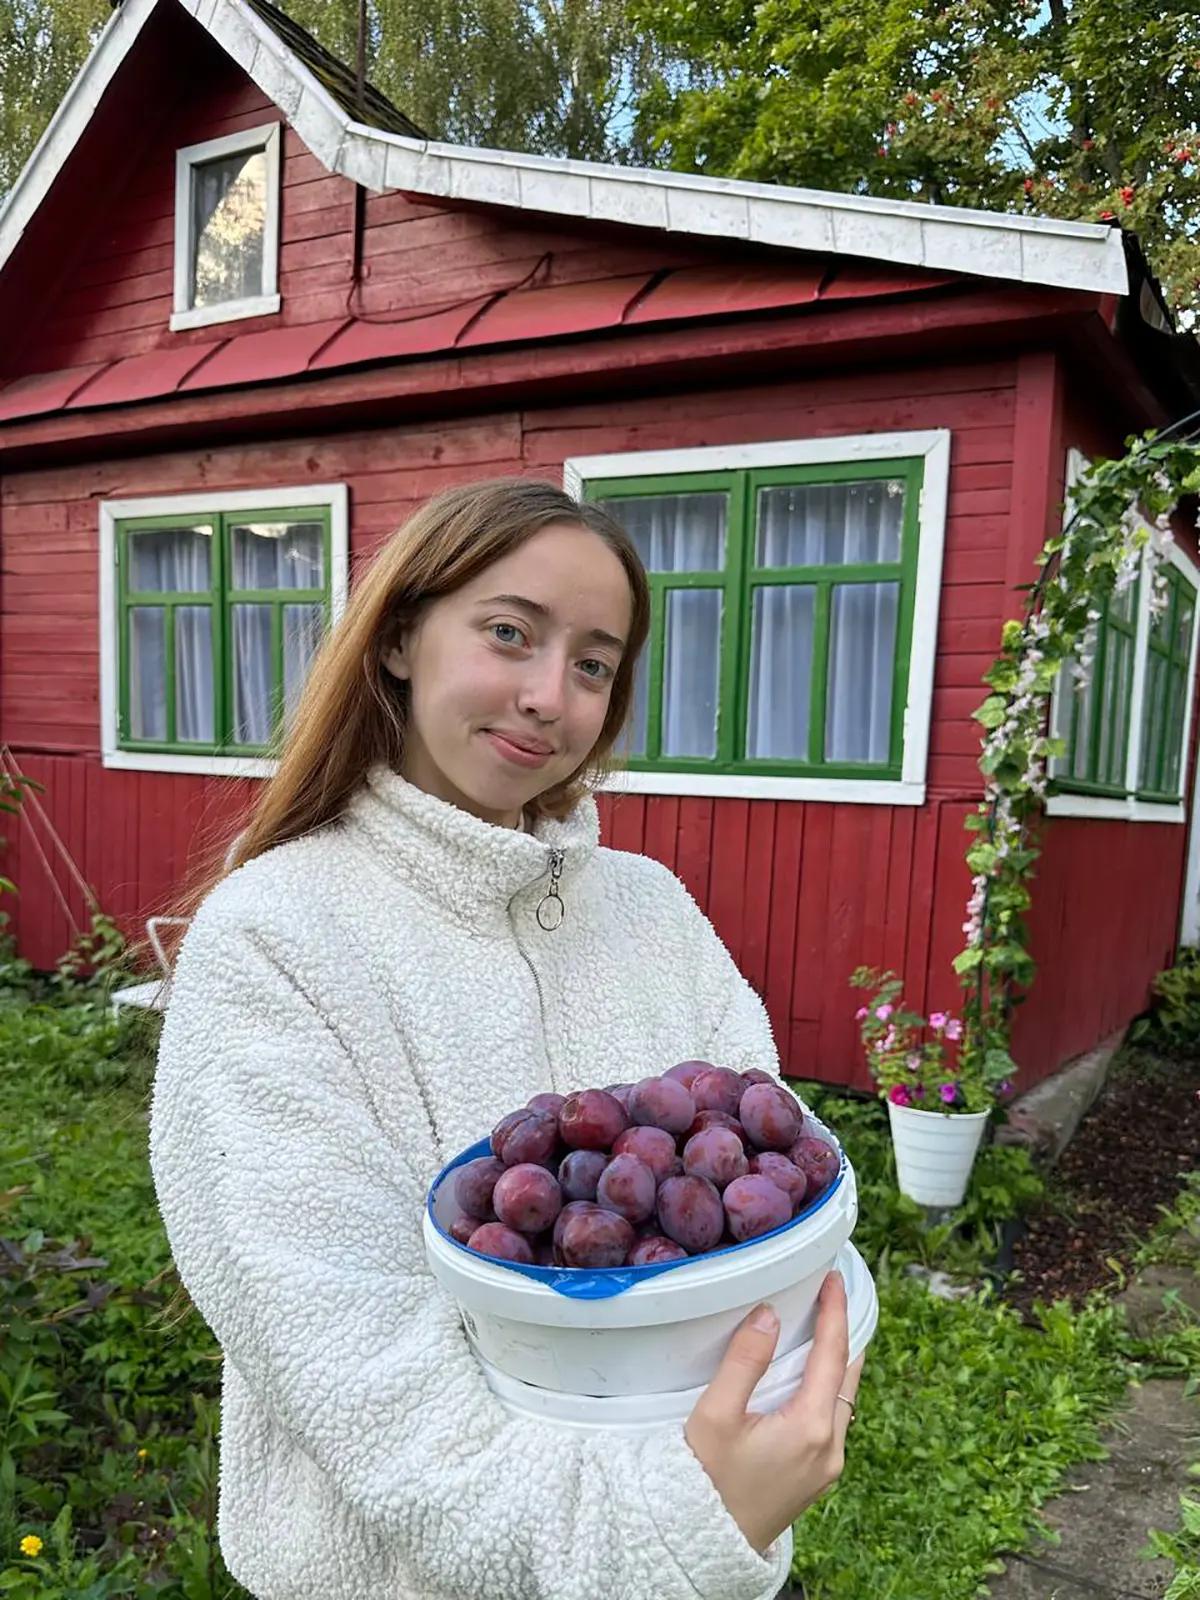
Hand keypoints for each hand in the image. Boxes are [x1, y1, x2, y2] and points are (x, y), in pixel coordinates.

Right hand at [684, 1271, 862, 1554]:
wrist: (705, 1544)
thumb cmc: (704, 1481)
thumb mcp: (716, 1415)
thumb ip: (745, 1360)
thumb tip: (770, 1316)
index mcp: (810, 1428)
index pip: (833, 1354)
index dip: (834, 1311)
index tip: (833, 1279)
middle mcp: (830, 1447)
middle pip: (848, 1375)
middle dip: (843, 1332)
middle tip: (832, 1294)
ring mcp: (827, 1466)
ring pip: (843, 1398)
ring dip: (836, 1360)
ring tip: (822, 1325)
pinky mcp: (816, 1476)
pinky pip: (831, 1418)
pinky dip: (825, 1386)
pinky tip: (808, 1373)